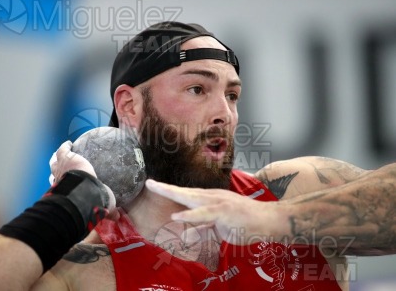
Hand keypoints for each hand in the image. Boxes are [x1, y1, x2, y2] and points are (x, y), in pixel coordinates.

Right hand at [50, 141, 115, 208]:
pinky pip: (63, 149)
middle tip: (61, 168)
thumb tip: (117, 218)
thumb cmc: (90, 200)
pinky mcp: (65, 158)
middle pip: (55, 174)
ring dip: (57, 159)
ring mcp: (61, 168)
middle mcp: (60, 180)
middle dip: (57, 171)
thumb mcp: (102, 205)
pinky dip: (65, 146)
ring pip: (54, 162)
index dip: (63, 184)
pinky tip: (69, 143)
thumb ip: (109, 211)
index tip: (66, 182)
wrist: (83, 190)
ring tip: (61, 155)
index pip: (63, 187)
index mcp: (67, 191)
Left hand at [146, 179, 288, 244]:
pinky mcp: (225, 210)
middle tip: (148, 182)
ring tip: (156, 188)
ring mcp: (218, 202)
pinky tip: (177, 215)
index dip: (169, 191)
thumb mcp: (218, 229)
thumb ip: (201, 230)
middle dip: (165, 187)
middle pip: (184, 192)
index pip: (185, 195)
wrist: (269, 221)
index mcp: (209, 200)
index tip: (154, 186)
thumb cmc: (246, 223)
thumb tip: (184, 236)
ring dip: (173, 193)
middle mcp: (212, 197)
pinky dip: (190, 214)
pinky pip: (205, 213)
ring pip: (192, 197)